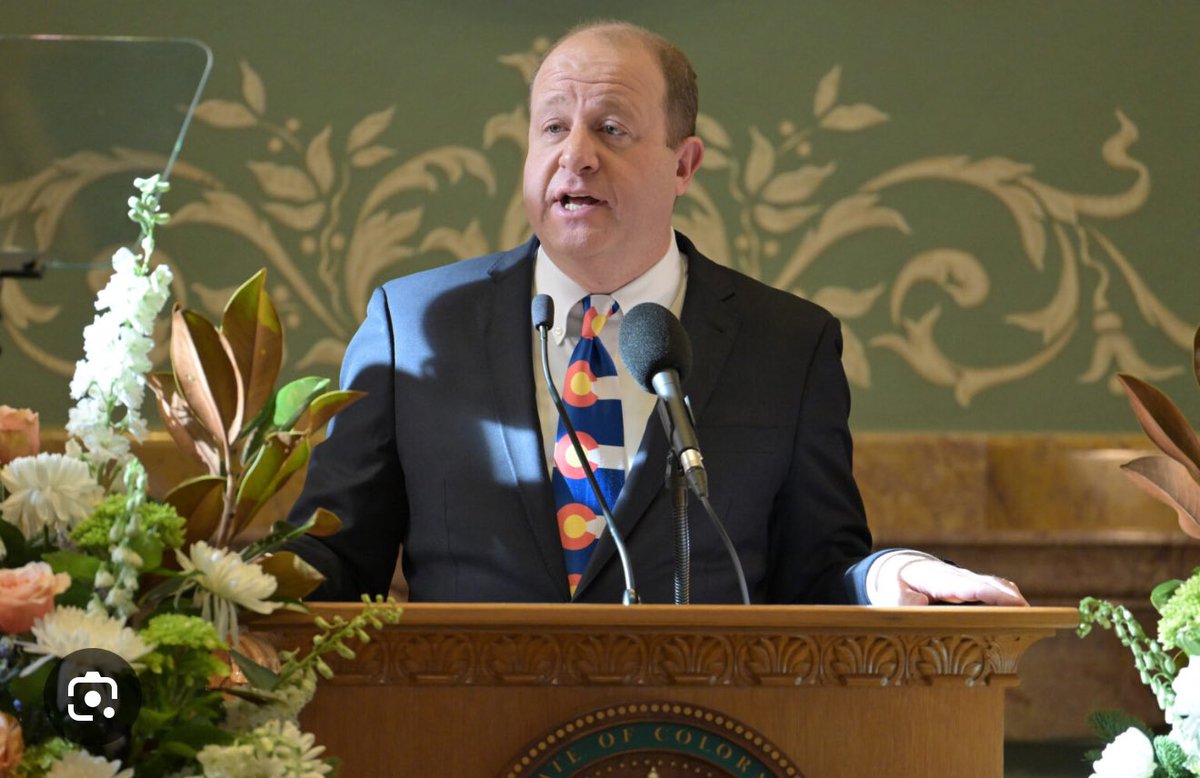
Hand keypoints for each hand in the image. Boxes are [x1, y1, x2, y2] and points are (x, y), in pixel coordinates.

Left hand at [870, 552, 1027, 605]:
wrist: (898, 568)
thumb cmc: (894, 584)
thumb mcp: (889, 593)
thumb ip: (901, 601)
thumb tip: (919, 604)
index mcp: (937, 580)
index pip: (968, 587)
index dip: (990, 594)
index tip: (1010, 602)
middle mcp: (956, 577)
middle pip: (987, 585)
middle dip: (1008, 597)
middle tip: (1030, 613)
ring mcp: (965, 580)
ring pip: (994, 585)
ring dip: (1011, 597)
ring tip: (1030, 616)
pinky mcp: (970, 585)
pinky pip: (992, 587)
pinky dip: (1007, 596)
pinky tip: (1019, 610)